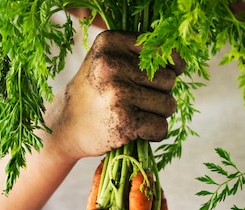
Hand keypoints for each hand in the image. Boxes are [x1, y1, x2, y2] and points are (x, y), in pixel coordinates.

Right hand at [43, 30, 184, 161]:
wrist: (65, 126)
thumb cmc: (95, 92)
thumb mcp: (106, 59)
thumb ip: (138, 53)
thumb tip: (179, 62)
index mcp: (110, 42)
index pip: (163, 50)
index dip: (172, 66)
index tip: (168, 76)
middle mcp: (113, 65)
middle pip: (169, 80)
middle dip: (160, 94)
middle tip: (136, 101)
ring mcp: (118, 93)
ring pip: (168, 105)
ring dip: (158, 115)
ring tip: (134, 114)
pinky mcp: (125, 121)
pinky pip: (161, 127)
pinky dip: (154, 133)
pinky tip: (136, 131)